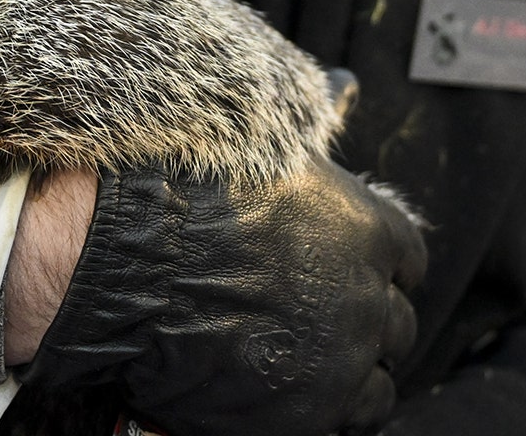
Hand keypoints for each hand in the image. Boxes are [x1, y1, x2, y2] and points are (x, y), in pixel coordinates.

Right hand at [20, 158, 426, 435]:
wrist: (117, 259)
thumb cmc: (172, 196)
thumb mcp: (258, 155)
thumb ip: (307, 171)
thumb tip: (327, 120)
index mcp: (366, 229)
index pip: (409, 259)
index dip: (378, 268)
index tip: (354, 274)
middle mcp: (364, 297)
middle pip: (395, 324)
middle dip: (360, 322)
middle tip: (316, 320)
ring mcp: (336, 361)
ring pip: (375, 385)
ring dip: (347, 376)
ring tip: (302, 368)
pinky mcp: (300, 414)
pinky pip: (336, 425)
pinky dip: (316, 412)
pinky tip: (281, 394)